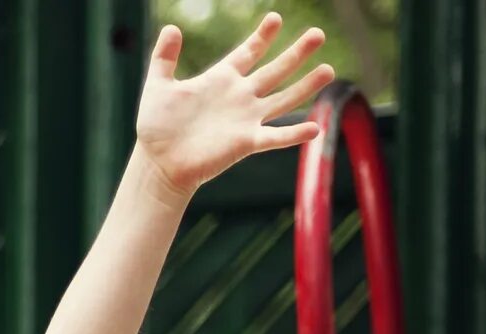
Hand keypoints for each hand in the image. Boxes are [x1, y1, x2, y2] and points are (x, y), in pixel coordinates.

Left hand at [133, 14, 332, 200]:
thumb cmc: (157, 127)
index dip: (263, 36)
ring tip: (329, 70)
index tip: (275, 18)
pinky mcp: (246, 142)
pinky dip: (295, 134)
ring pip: (283, 99)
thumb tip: (171, 27)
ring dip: (305, 86)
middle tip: (318, 34)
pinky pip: (275, 137)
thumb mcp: (157, 87)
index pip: (248, 52)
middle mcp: (239, 96)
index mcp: (221, 79)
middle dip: (296, 53)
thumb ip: (164, 58)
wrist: (158, 163)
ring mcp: (246, 119)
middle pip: (275, 70)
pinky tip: (316, 128)